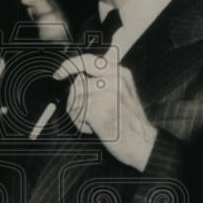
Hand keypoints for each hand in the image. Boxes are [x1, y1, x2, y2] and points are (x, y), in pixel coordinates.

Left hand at [54, 53, 157, 171]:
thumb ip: (102, 81)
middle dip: (73, 100)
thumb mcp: (122, 94)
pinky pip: (77, 114)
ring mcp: (108, 93)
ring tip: (93, 122)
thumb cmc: (130, 122)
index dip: (70, 65)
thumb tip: (77, 78)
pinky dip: (81, 124)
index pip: (88, 60)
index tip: (59, 73)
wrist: (143, 142)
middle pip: (77, 83)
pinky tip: (95, 128)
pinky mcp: (100, 108)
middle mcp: (115, 79)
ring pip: (75, 100)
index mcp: (120, 73)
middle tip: (80, 112)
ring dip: (78, 115)